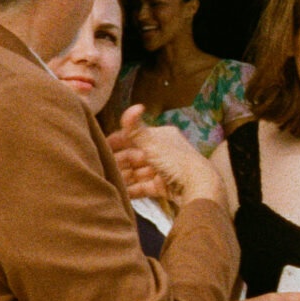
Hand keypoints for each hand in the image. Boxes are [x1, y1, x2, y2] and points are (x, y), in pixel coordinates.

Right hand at [110, 106, 224, 208]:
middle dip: (119, 162)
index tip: (101, 147)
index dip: (118, 141)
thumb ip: (136, 129)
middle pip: (135, 156)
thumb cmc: (175, 160)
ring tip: (108, 181)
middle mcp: (163, 152)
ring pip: (138, 172)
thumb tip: (135, 106)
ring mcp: (163, 170)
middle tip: (101, 167)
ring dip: (124, 176)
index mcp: (162, 136)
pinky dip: (132, 190)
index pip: (135, 136)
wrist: (198, 186)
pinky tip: (119, 193)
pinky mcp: (164, 187)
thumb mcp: (152, 143)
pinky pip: (144, 187)